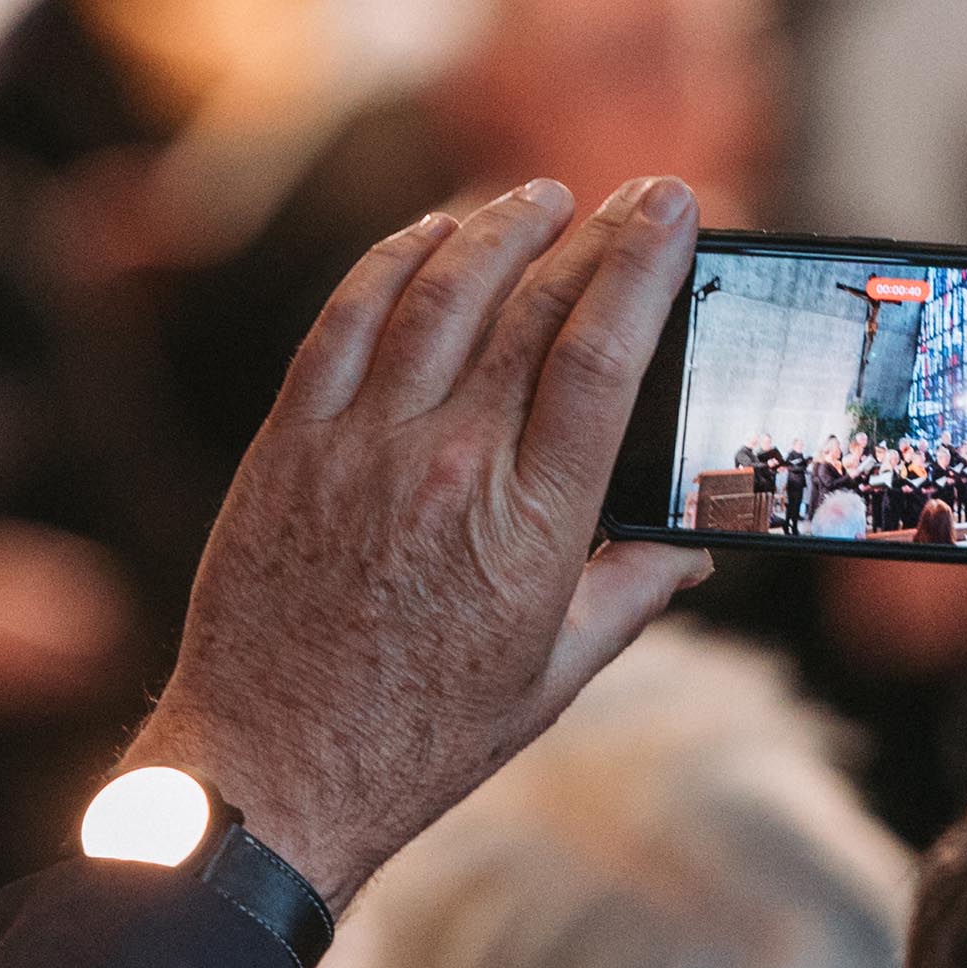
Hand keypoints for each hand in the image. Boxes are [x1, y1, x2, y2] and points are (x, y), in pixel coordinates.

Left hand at [127, 175, 707, 907]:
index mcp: (531, 523)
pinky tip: (432, 236)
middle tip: (635, 193)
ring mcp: (358, 445)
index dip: (644, 262)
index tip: (674, 209)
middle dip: (597, 233)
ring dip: (499, 226)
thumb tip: (695, 550)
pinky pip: (345, 319)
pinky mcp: (289, 443)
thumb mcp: (552, 679)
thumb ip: (631, 596)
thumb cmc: (419, 738)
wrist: (271, 774)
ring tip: (540, 199)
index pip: (604, 353)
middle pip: (535, 304)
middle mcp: (447, 464)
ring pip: (441, 291)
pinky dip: (395, 261)